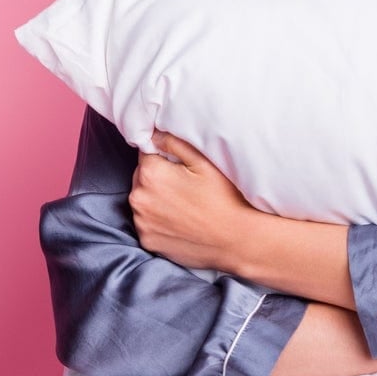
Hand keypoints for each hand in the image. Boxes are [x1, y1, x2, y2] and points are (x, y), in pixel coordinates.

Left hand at [130, 130, 255, 271]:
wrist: (237, 241)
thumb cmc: (225, 199)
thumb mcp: (205, 162)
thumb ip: (174, 142)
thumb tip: (155, 134)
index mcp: (150, 174)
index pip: (146, 152)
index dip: (164, 157)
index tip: (182, 167)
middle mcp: (139, 198)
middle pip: (142, 177)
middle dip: (159, 178)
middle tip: (187, 187)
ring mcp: (142, 223)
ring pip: (144, 201)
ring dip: (157, 200)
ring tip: (185, 206)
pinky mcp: (148, 241)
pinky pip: (148, 224)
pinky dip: (159, 221)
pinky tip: (181, 222)